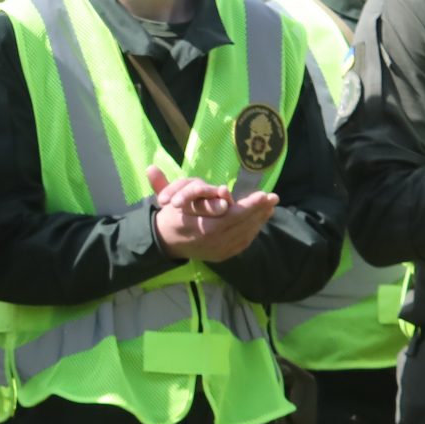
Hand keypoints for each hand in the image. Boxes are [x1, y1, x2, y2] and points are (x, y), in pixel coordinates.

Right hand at [147, 166, 279, 262]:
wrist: (166, 244)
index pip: (233, 216)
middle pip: (243, 224)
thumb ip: (163, 184)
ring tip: (270, 207)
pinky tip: (260, 219)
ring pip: (245, 234)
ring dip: (260, 220)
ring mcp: (220, 251)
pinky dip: (253, 231)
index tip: (264, 194)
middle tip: (274, 197)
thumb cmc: (172, 218)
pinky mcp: (223, 256)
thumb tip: (150, 167)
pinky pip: (242, 243)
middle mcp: (214, 241)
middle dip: (260, 210)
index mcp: (203, 228)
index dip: (250, 206)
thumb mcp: (169, 199)